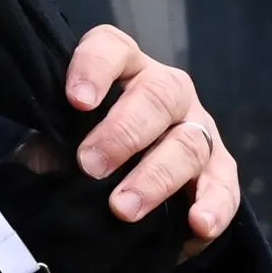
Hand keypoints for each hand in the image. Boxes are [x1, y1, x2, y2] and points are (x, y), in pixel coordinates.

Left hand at [64, 24, 239, 259]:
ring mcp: (198, 129)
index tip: (77, 100)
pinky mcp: (219, 171)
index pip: (112, 49)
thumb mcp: (56, 149)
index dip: (95, 68)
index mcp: (124, 71)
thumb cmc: (79, 160)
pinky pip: (224, 185)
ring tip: (122, 208)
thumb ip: (51, 148)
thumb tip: (47, 162)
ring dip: (156, 177)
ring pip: (189, 142)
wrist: (114, 202)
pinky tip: (198, 223)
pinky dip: (214, 205)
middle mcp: (167, 92)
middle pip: (159, 94)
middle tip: (91, 166)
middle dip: (124, 131)